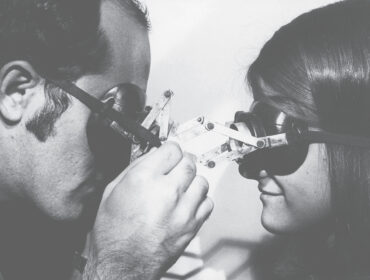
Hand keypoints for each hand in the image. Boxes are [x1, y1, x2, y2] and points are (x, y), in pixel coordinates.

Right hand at [83, 142, 213, 279]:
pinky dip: (200, 199)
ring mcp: (182, 209)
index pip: (171, 148)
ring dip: (192, 179)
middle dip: (182, 161)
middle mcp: (167, 191)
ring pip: (201, 180)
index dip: (169, 148)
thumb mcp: (112, 191)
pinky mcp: (192, 225)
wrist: (121, 265)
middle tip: (175, 166)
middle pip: (189, 162)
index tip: (168, 152)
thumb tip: (152, 156)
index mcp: (144, 179)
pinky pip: (207, 202)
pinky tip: (188, 202)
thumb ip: (135, 169)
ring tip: (181, 186)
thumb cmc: (113, 233)